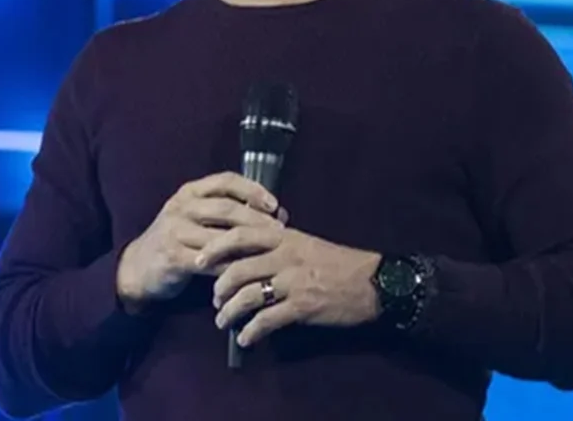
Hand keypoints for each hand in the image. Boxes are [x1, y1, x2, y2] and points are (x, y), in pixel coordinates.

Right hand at [115, 172, 284, 309]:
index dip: (252, 190)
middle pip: (227, 208)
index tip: (274, 204)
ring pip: (220, 236)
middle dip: (257, 220)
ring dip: (248, 246)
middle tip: (279, 232)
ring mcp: (175, 231)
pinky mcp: (173, 257)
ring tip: (269, 254)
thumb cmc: (177, 241)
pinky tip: (247, 273)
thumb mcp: (199, 220)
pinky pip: (210, 262)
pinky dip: (231, 268)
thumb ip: (234, 215)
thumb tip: (281, 213)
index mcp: (189, 192)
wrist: (137, 268)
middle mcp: (181, 207)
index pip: (225, 180)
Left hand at [200, 226, 381, 346]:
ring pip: (248, 296)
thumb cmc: (337, 262)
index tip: (199, 260)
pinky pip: (267, 320)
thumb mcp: (305, 242)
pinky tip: (245, 338)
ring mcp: (293, 282)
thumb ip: (277, 243)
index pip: (240, 235)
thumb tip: (245, 252)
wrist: (373, 283)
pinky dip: (251, 331)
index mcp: (284, 237)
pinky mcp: (302, 307)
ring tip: (223, 321)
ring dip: (230, 312)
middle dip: (219, 287)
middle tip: (214, 298)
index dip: (215, 247)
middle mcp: (285, 256)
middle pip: (238, 269)